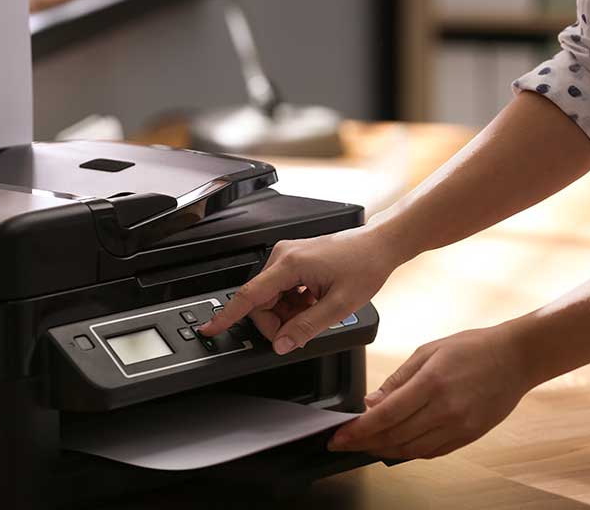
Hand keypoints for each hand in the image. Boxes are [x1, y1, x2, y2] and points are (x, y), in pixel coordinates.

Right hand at [197, 225, 401, 354]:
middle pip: (259, 302)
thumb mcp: (339, 305)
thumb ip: (306, 328)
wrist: (379, 245)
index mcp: (289, 264)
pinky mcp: (293, 260)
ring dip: (288, 313)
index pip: (248, 296)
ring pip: (271, 298)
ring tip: (316, 311)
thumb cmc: (364, 265)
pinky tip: (314, 302)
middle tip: (301, 330)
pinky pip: (281, 291)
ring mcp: (287, 257)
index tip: (210, 329)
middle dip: (276, 322)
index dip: (227, 316)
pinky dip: (293, 304)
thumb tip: (281, 344)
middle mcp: (283, 256)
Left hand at [327, 325, 530, 459]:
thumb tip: (371, 402)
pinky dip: (409, 452)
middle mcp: (445, 409)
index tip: (338, 437)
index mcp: (431, 383)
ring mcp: (458, 426)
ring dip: (384, 450)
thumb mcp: (428, 351)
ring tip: (366, 444)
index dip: (357, 431)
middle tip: (345, 443)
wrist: (516, 357)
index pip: (384, 416)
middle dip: (363, 444)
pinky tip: (396, 445)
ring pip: (411, 450)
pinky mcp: (468, 436)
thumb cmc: (474, 347)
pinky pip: (431, 452)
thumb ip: (397, 379)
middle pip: (393, 438)